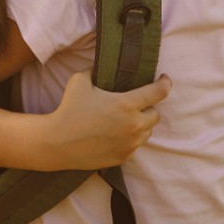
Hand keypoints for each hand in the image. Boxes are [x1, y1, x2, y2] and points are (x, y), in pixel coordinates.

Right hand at [44, 71, 169, 169]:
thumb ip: (94, 70)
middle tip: (135, 104)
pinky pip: (134, 146)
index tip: (164, 79)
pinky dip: (129, 139)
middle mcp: (133, 125)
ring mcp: (130, 144)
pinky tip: (115, 135)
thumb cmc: (69, 109)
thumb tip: (100, 66)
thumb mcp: (79, 81)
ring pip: (147, 132)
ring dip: (140, 124)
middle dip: (148, 107)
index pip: (159, 93)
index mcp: (126, 104)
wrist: (58, 142)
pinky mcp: (123, 157)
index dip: (165, 83)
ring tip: (124, 120)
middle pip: (156, 115)